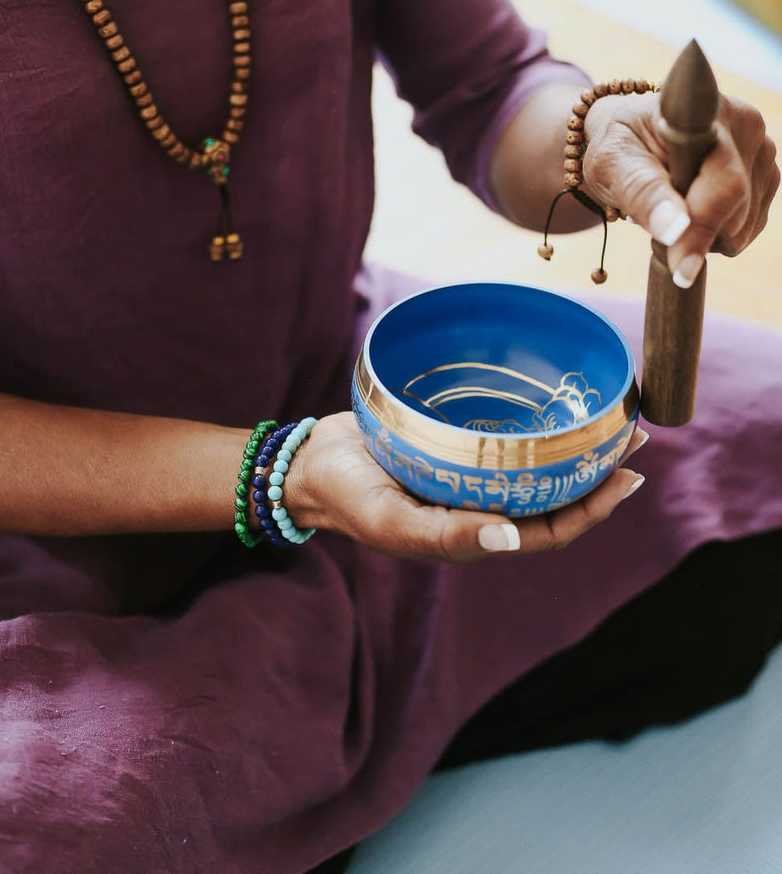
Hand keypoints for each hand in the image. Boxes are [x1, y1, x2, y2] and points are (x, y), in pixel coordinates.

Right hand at [282, 413, 647, 562]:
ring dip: (571, 446)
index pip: (549, 529)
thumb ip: (448, 535)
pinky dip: (532, 426)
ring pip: (533, 466)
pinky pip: (503, 439)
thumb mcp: (392, 521)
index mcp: (473, 534)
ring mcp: (467, 477)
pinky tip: (547, 402)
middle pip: (552, 496)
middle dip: (595, 471)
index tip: (628, 475)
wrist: (309, 465)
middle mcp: (478, 506)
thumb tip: (512, 540)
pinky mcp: (452, 446)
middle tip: (633, 435)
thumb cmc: (347, 497)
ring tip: (606, 417)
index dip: (593, 508)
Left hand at [582, 91, 779, 284]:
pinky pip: (748, 229)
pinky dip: (716, 233)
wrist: (634, 136)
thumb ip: (643, 193)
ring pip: (743, 226)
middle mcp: (747, 127)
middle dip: (692, 233)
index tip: (681, 270)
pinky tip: (691, 210)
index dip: (704, 225)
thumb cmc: (620, 146)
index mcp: (709, 114)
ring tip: (669, 207)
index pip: (722, 182)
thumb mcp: (613, 164)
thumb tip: (675, 230)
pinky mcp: (766, 177)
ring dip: (703, 234)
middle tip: (651, 220)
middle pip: (735, 210)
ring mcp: (763, 152)